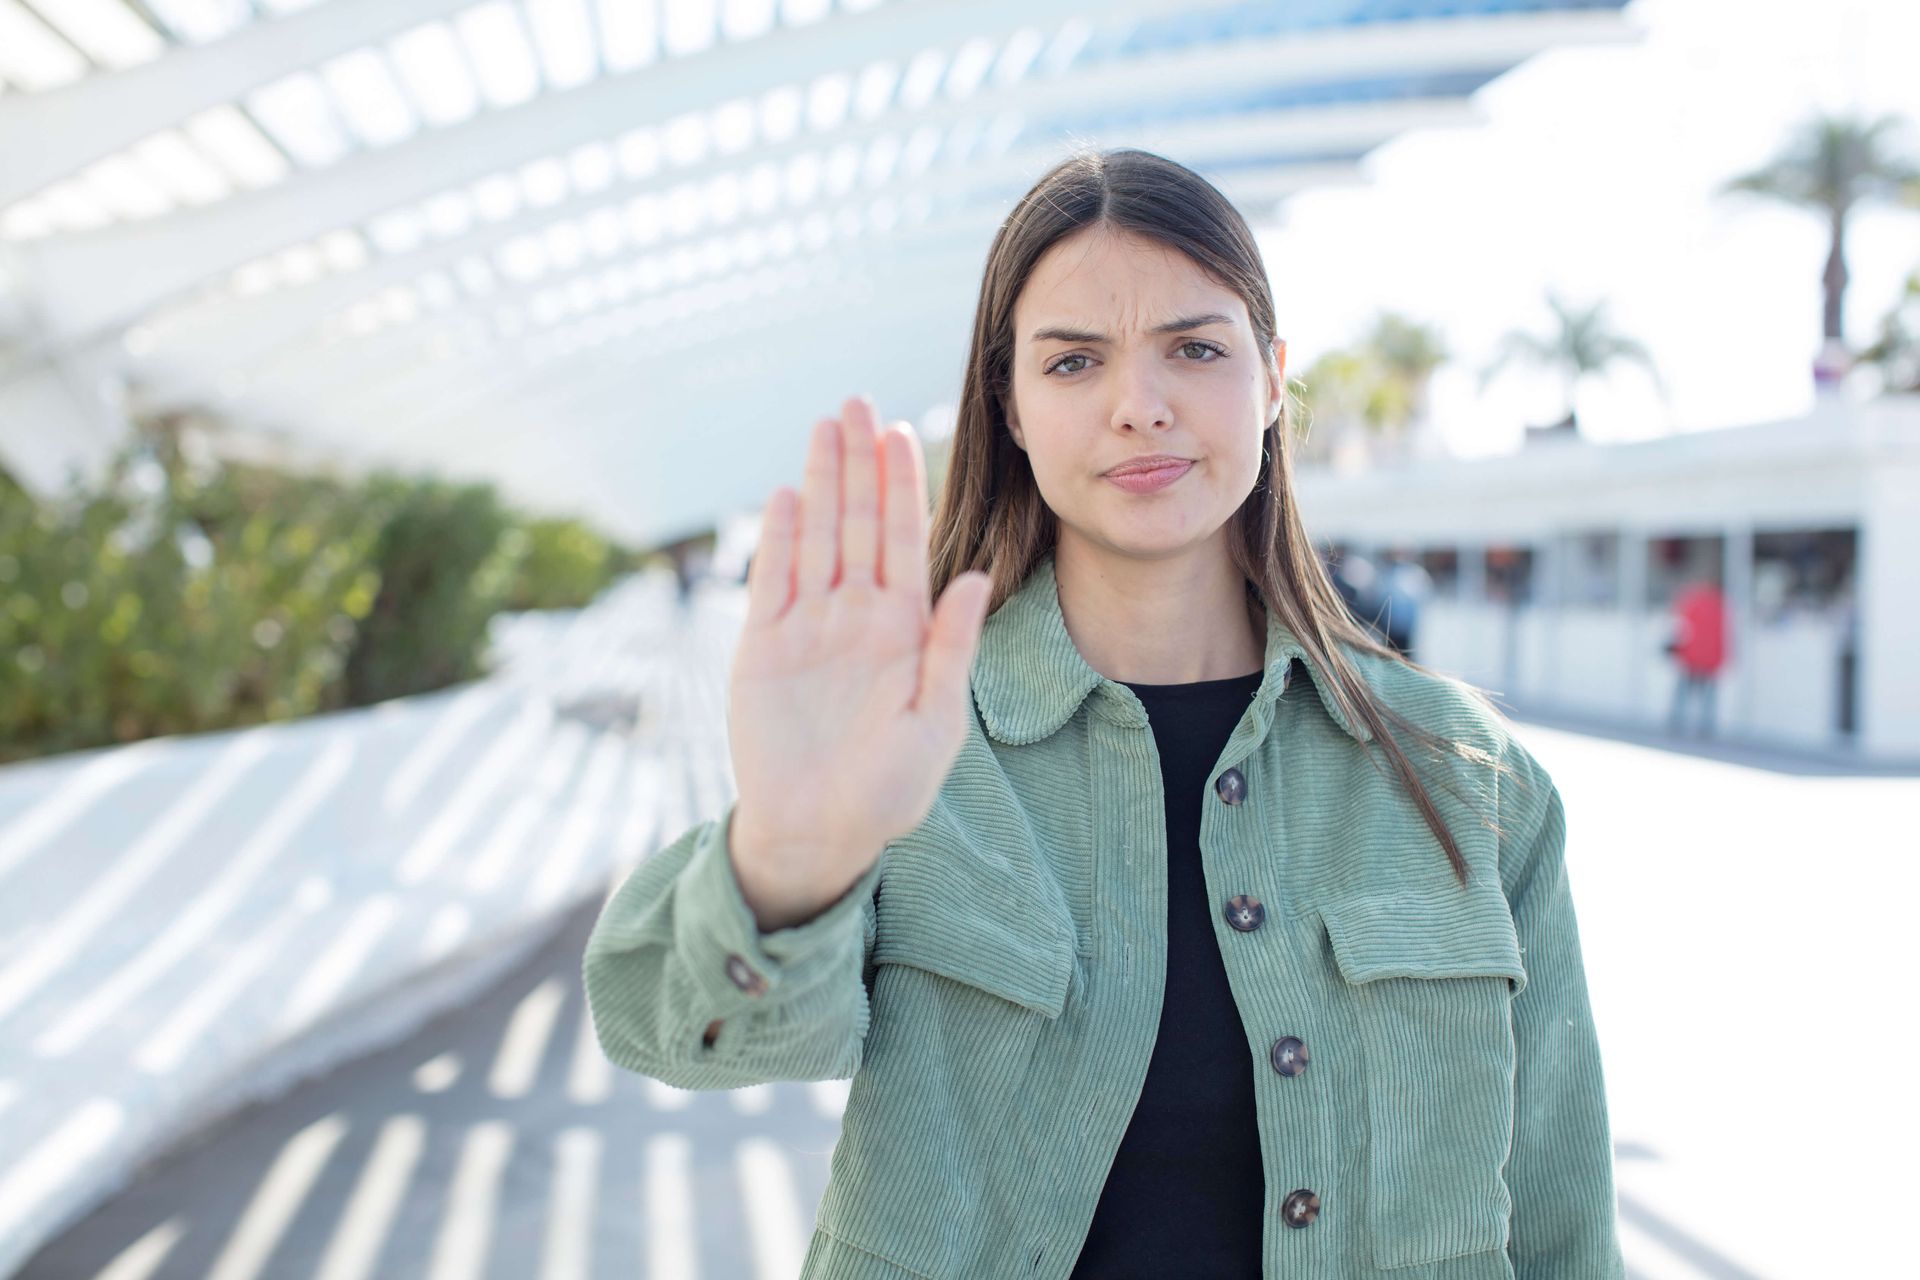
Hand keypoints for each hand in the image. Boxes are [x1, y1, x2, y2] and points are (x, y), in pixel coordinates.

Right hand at [725, 395, 993, 929]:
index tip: (900, 433)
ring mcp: (807, 627)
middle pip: (857, 522)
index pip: (903, 539)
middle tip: (857, 401)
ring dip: (818, 482)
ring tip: (824, 426)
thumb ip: (951, 648)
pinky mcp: (762, 648)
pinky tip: (784, 495)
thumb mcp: (934, 723)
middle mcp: (855, 616)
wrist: (817, 831)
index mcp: (903, 629)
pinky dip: (778, 539)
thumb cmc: (887, 791)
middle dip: (858, 462)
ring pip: (815, 537)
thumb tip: (976, 577)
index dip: (900, 485)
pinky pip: (772, 581)